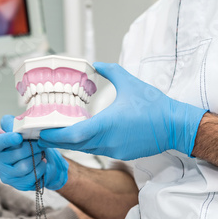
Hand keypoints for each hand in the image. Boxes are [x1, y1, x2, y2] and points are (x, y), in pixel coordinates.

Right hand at [0, 115, 68, 190]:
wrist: (35, 158)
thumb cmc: (24, 142)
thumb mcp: (17, 128)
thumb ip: (12, 123)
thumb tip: (15, 124)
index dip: (7, 140)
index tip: (18, 137)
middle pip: (16, 154)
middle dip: (32, 147)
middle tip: (39, 143)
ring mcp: (6, 176)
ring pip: (24, 167)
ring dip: (37, 158)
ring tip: (41, 153)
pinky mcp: (17, 185)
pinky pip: (31, 177)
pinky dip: (40, 168)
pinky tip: (41, 162)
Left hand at [39, 62, 207, 159]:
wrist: (176, 126)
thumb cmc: (154, 106)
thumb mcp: (129, 82)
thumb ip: (109, 71)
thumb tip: (95, 64)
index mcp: (106, 125)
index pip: (73, 135)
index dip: (54, 135)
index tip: (41, 131)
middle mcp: (107, 141)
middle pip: (74, 145)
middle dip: (56, 140)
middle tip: (41, 132)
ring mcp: (113, 150)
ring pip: (84, 149)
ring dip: (69, 143)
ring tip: (54, 133)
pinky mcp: (120, 154)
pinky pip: (96, 150)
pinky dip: (84, 144)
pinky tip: (78, 135)